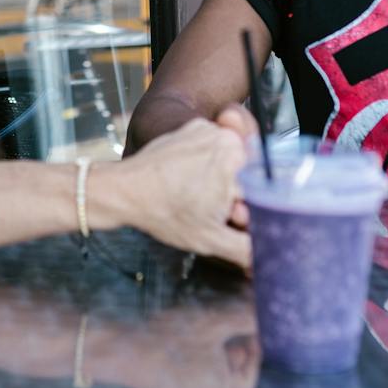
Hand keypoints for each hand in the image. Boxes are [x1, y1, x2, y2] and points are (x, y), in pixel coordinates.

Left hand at [94, 118, 251, 270]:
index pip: (260, 191)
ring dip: (220, 182)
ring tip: (194, 196)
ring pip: (230, 163)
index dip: (246, 211)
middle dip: (233, 196)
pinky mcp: (191, 129)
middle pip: (246, 175)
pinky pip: (212, 151)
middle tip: (210, 210)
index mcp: (236, 159)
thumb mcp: (210, 239)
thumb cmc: (163, 211)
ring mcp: (207, 129)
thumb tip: (264, 258)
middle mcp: (225, 137)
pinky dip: (206, 166)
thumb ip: (246, 250)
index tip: (229, 219)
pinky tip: (186, 183)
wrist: (123, 191)